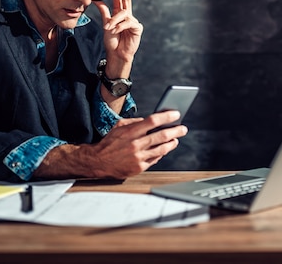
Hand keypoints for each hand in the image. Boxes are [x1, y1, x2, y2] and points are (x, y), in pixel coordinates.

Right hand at [34, 111, 187, 179]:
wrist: (98, 162)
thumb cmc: (108, 143)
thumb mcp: (119, 126)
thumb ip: (135, 122)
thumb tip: (150, 120)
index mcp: (130, 132)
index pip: (153, 121)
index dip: (166, 117)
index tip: (176, 114)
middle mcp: (135, 144)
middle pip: (161, 136)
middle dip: (175, 131)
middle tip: (183, 128)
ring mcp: (138, 157)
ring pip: (161, 149)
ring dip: (172, 143)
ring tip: (176, 139)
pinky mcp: (139, 167)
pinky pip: (155, 159)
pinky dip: (162, 153)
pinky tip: (165, 149)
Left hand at [93, 0, 142, 74]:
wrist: (117, 54)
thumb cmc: (112, 41)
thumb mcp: (105, 24)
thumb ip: (104, 11)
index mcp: (119, 12)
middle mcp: (127, 15)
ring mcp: (133, 21)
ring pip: (124, 12)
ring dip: (114, 20)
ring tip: (109, 28)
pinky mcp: (137, 28)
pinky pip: (128, 22)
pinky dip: (120, 26)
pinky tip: (116, 31)